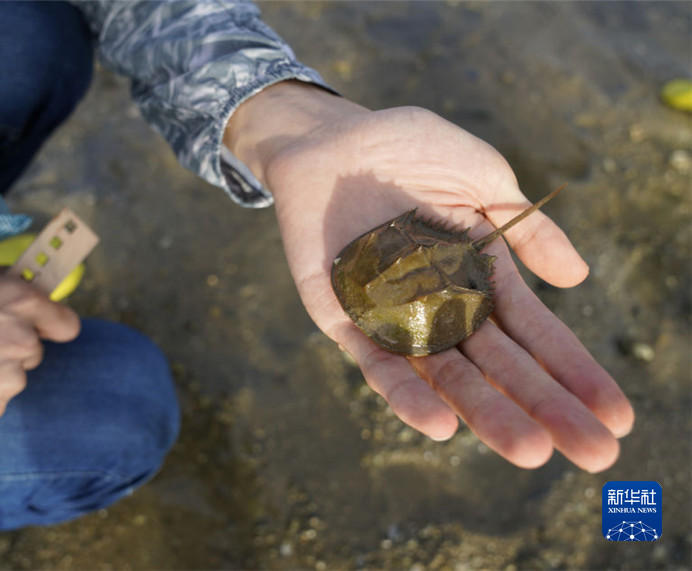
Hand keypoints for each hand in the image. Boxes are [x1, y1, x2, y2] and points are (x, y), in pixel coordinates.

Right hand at [0, 262, 79, 424]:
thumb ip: (3, 281)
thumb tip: (28, 283)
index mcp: (20, 302)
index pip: (66, 324)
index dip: (52, 324)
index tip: (40, 327)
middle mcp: (21, 341)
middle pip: (34, 350)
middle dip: (11, 346)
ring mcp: (7, 379)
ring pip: (14, 377)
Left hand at [225, 81, 633, 471]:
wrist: (331, 138)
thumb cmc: (408, 149)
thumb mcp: (480, 177)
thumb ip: (525, 228)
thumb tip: (577, 278)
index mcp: (481, 276)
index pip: (533, 332)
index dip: (573, 371)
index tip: (615, 415)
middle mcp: (443, 305)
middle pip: (498, 366)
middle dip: (544, 407)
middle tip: (595, 453)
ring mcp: (395, 316)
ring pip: (444, 375)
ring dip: (485, 413)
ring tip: (530, 450)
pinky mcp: (347, 319)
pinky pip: (377, 362)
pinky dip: (406, 393)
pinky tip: (441, 425)